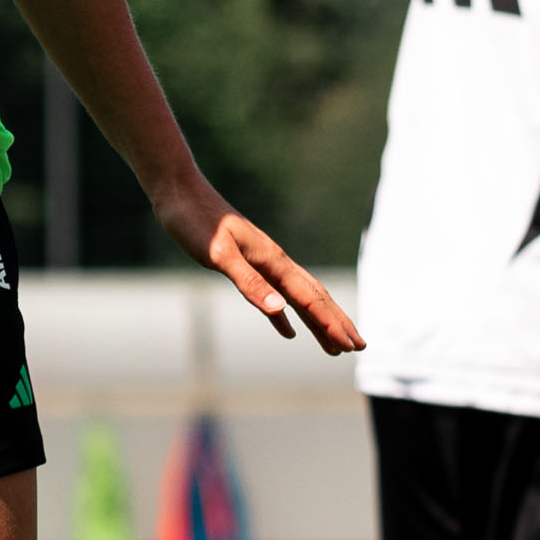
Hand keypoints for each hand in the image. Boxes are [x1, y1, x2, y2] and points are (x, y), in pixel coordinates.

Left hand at [154, 176, 362, 354]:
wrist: (180, 192)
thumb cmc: (196, 222)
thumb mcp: (219, 255)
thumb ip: (248, 282)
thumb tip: (280, 311)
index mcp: (273, 261)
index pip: (310, 299)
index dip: (331, 323)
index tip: (351, 346)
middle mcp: (275, 262)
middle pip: (315, 298)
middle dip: (337, 323)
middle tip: (359, 347)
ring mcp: (263, 263)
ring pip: (299, 298)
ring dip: (318, 321)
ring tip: (333, 346)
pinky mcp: (247, 264)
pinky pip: (276, 296)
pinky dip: (285, 316)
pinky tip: (288, 330)